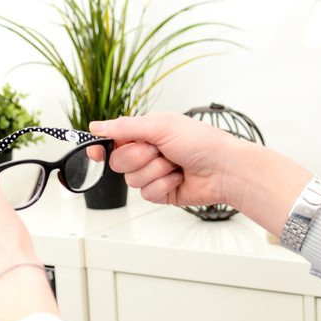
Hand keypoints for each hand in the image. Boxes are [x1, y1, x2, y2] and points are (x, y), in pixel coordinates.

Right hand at [91, 112, 312, 236]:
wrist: (224, 169)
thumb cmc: (201, 141)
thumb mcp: (160, 125)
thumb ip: (125, 126)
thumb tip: (96, 126)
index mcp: (144, 133)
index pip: (112, 140)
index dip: (100, 147)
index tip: (95, 152)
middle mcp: (147, 153)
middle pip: (118, 162)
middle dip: (138, 157)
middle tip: (158, 151)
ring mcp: (153, 174)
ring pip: (132, 180)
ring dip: (155, 171)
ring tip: (175, 164)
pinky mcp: (161, 193)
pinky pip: (147, 194)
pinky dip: (164, 185)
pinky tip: (179, 178)